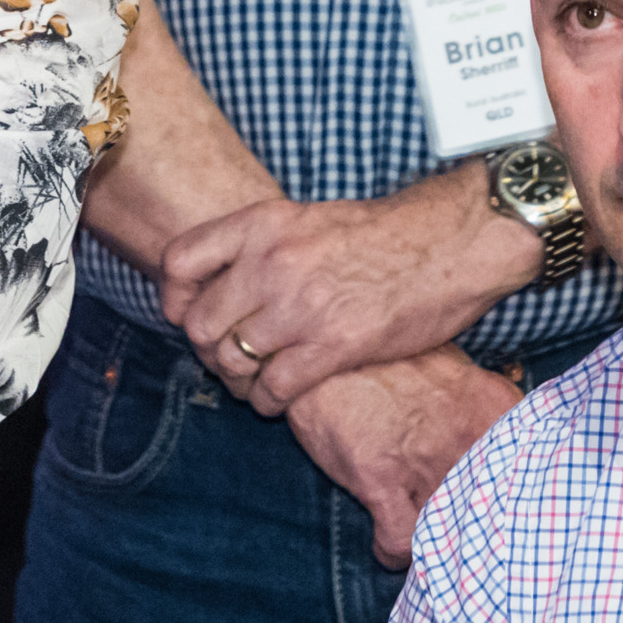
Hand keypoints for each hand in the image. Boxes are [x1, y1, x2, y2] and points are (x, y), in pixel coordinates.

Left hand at [163, 170, 522, 414]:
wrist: (450, 242)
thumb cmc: (383, 234)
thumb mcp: (308, 220)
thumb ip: (262, 246)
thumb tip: (223, 281)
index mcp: (262, 224)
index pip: (180, 263)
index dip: (173, 297)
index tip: (185, 313)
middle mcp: (272, 262)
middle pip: (199, 323)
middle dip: (207, 348)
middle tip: (227, 358)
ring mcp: (301, 305)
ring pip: (231, 360)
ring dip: (236, 380)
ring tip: (252, 382)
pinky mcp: (333, 345)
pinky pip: (273, 388)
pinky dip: (267, 403)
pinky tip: (277, 400)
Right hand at [286, 353, 520, 565]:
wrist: (325, 335)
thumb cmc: (388, 353)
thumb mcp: (451, 365)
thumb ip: (483, 401)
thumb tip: (504, 433)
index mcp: (494, 406)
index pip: (535, 472)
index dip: (520, 500)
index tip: (503, 512)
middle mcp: (469, 437)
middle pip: (495, 513)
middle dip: (480, 530)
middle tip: (464, 538)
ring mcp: (426, 461)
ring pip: (450, 533)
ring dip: (437, 543)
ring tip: (426, 542)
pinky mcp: (380, 478)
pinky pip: (400, 542)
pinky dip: (393, 552)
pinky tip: (388, 545)